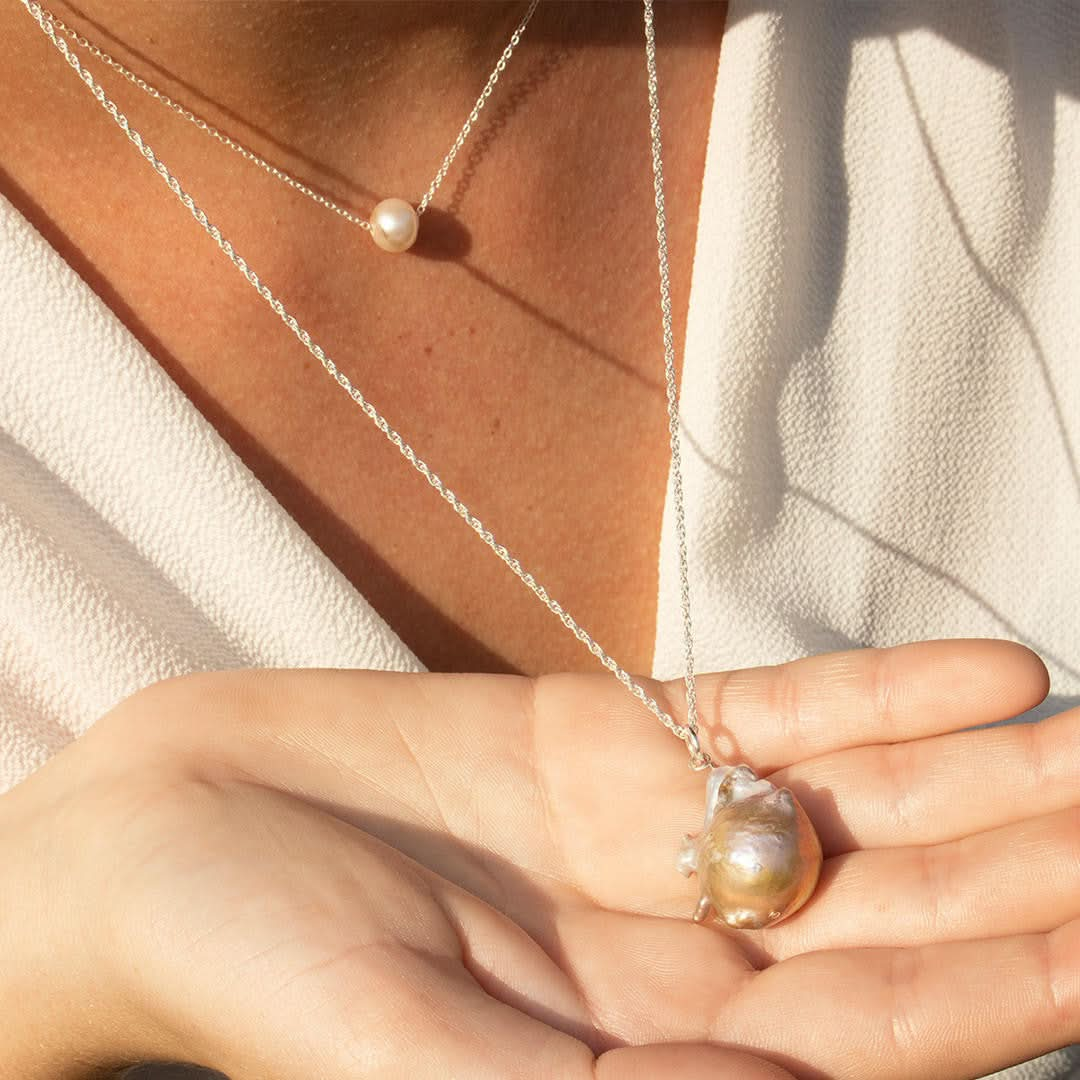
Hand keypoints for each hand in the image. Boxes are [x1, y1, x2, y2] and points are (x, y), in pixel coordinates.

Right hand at [1, 639, 1074, 1077]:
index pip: (871, 1038)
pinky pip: (760, 719)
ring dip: (976, 774)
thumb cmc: (238, 966)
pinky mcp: (597, 743)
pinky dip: (870, 697)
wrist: (152, 840)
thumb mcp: (398, 1055)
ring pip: (847, 812)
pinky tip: (985, 673)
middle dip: (1024, 864)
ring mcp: (639, 841)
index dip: (1009, 980)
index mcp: (637, 1066)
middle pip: (887, 919)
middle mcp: (666, 960)